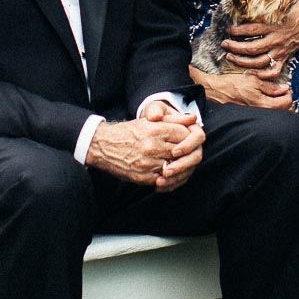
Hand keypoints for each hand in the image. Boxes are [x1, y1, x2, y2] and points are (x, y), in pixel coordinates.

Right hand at [88, 111, 203, 191]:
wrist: (104, 146)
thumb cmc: (129, 131)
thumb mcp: (149, 120)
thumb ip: (174, 119)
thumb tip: (194, 119)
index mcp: (155, 129)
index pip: (184, 134)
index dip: (189, 138)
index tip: (187, 139)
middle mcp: (152, 146)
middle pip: (181, 152)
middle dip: (186, 153)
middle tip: (186, 153)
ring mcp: (147, 163)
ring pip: (174, 167)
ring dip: (179, 167)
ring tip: (178, 163)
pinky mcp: (142, 177)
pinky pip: (163, 180)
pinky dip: (168, 178)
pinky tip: (167, 173)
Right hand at [201, 70, 292, 110]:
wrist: (216, 91)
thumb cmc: (232, 84)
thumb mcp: (253, 80)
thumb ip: (271, 86)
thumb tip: (284, 88)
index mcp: (263, 104)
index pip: (286, 102)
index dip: (288, 93)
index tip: (284, 87)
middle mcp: (261, 113)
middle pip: (282, 109)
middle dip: (284, 99)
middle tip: (279, 90)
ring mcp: (255, 116)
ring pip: (274, 112)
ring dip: (276, 103)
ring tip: (270, 93)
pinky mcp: (250, 115)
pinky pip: (265, 112)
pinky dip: (268, 105)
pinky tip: (262, 98)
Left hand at [222, 1, 298, 72]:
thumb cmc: (293, 10)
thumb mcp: (279, 5)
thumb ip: (264, 7)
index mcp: (274, 26)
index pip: (252, 30)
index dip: (237, 31)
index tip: (228, 29)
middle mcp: (276, 39)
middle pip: (252, 48)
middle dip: (235, 47)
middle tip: (224, 44)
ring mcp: (281, 50)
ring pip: (259, 61)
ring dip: (242, 61)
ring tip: (230, 56)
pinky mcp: (285, 57)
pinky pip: (273, 71)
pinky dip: (261, 74)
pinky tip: (250, 71)